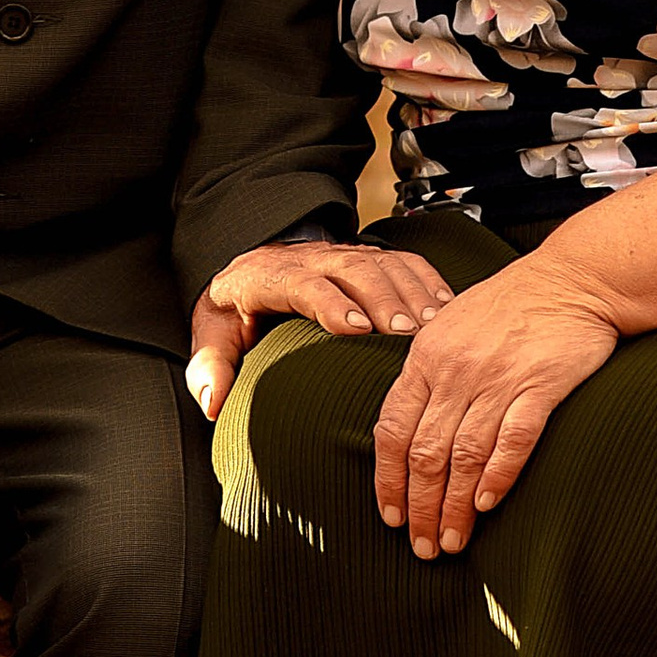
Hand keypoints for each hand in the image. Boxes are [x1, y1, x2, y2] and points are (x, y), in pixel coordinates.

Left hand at [185, 236, 457, 419]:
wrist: (255, 265)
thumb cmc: (238, 309)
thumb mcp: (214, 332)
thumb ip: (209, 366)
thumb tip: (212, 401)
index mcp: (269, 274)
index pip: (302, 281)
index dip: (330, 302)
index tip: (356, 328)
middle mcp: (312, 259)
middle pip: (353, 269)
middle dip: (383, 299)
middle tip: (409, 335)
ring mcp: (345, 256)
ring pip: (384, 264)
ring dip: (411, 294)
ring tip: (434, 329)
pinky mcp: (370, 259)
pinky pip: (405, 263)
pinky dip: (428, 283)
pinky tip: (447, 311)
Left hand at [371, 278, 620, 557]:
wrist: (574, 279)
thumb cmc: (512, 304)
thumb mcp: (450, 324)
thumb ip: (427, 372)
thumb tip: (404, 424)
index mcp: (426, 356)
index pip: (393, 428)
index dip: (388, 479)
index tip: (391, 516)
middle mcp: (456, 370)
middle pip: (426, 452)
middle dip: (421, 506)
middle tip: (423, 546)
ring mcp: (498, 378)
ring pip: (465, 456)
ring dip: (456, 506)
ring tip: (452, 541)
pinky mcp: (540, 385)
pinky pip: (513, 440)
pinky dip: (498, 475)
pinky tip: (488, 504)